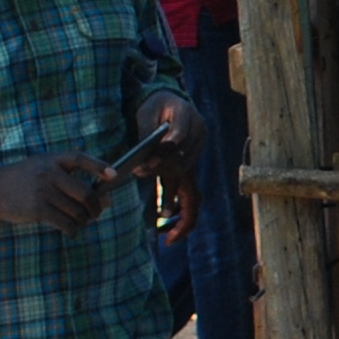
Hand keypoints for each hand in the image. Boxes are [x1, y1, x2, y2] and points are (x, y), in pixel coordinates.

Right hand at [0, 154, 117, 232]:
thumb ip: (73, 181)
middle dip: (97, 206)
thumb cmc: (24, 180)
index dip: (98, 166)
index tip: (114, 175)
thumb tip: (107, 199)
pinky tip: (71, 229)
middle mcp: (48, 173)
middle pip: (85, 193)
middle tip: (97, 212)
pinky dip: (73, 229)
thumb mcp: (44, 171)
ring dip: (85, 220)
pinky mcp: (37, 209)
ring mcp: (43, 191)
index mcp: (52, 159)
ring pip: (77, 211)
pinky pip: (65, 223)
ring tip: (82, 221)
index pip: (80, 158)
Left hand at [132, 94, 204, 243]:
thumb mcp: (147, 111)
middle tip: (151, 205)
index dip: (160, 156)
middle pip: (183, 168)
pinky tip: (170, 231)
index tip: (140, 169)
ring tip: (168, 236)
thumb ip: (147, 131)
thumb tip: (145, 159)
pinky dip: (182, 212)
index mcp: (188, 118)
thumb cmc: (156, 105)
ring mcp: (196, 156)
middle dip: (166, 188)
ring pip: (192, 187)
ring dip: (181, 211)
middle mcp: (198, 139)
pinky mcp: (190, 168)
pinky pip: (192, 195)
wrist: (172, 102)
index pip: (176, 141)